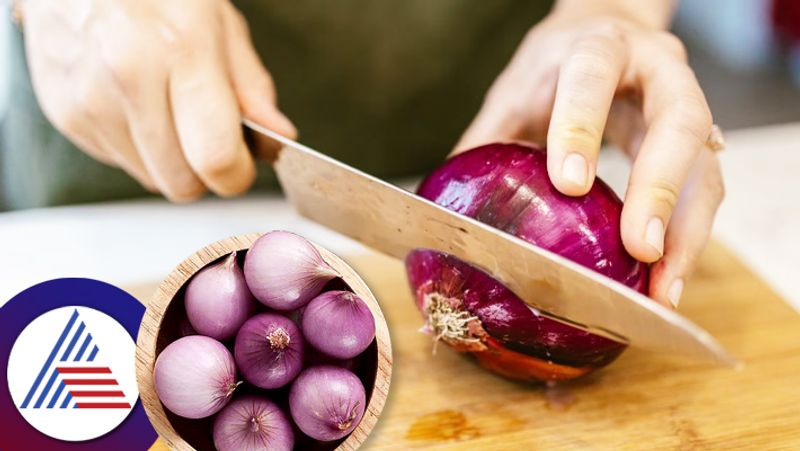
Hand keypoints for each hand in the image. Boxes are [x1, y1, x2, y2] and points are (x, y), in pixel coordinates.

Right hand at [22, 0, 295, 200]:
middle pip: (182, 183)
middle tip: (206, 133)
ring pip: (150, 178)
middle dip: (203, 170)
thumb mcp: (218, 20)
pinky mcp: (64, 114)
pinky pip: (118, 161)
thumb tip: (278, 137)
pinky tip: (134, 102)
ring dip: (168, 158)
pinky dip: (135, 144)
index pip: (216, 158)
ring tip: (165, 105)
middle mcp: (128, 77)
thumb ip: (251, 87)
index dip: (237, 173)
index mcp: (180, 50)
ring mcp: (88, 99)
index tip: (242, 161)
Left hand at [457, 5, 723, 307]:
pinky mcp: (700, 144)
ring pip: (705, 167)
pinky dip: (690, 239)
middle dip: (659, 187)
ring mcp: (687, 105)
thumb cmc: (556, 66)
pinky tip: (667, 281)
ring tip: (664, 290)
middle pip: (678, 121)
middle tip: (641, 248)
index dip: (580, 128)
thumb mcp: (516, 89)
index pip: (591, 77)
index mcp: (598, 47)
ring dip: (688, 232)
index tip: (568, 184)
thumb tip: (443, 203)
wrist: (609, 30)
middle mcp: (657, 69)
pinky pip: (705, 192)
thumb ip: (488, 137)